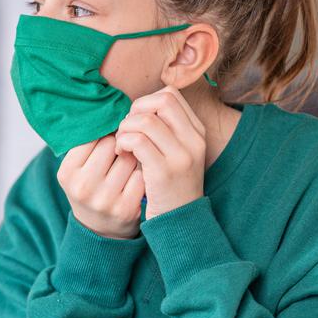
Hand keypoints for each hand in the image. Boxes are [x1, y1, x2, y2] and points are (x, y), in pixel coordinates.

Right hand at [57, 135, 145, 239]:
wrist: (99, 231)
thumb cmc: (89, 189)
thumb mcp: (76, 169)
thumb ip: (87, 143)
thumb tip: (107, 110)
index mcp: (67, 172)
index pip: (93, 135)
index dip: (105, 134)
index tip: (109, 138)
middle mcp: (83, 186)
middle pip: (113, 144)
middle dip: (120, 143)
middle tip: (122, 150)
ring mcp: (105, 199)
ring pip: (131, 158)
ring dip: (134, 156)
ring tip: (129, 165)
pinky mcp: (126, 208)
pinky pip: (142, 176)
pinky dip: (143, 174)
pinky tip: (138, 179)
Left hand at [113, 86, 206, 220]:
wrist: (181, 221)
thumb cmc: (169, 185)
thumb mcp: (175, 153)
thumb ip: (163, 130)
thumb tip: (136, 108)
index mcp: (196, 132)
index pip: (170, 95)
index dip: (146, 102)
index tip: (136, 120)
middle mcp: (193, 140)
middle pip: (161, 101)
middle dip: (136, 110)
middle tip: (127, 129)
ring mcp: (181, 156)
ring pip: (146, 120)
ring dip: (126, 128)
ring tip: (121, 144)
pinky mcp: (164, 171)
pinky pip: (137, 141)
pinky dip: (123, 142)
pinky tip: (121, 153)